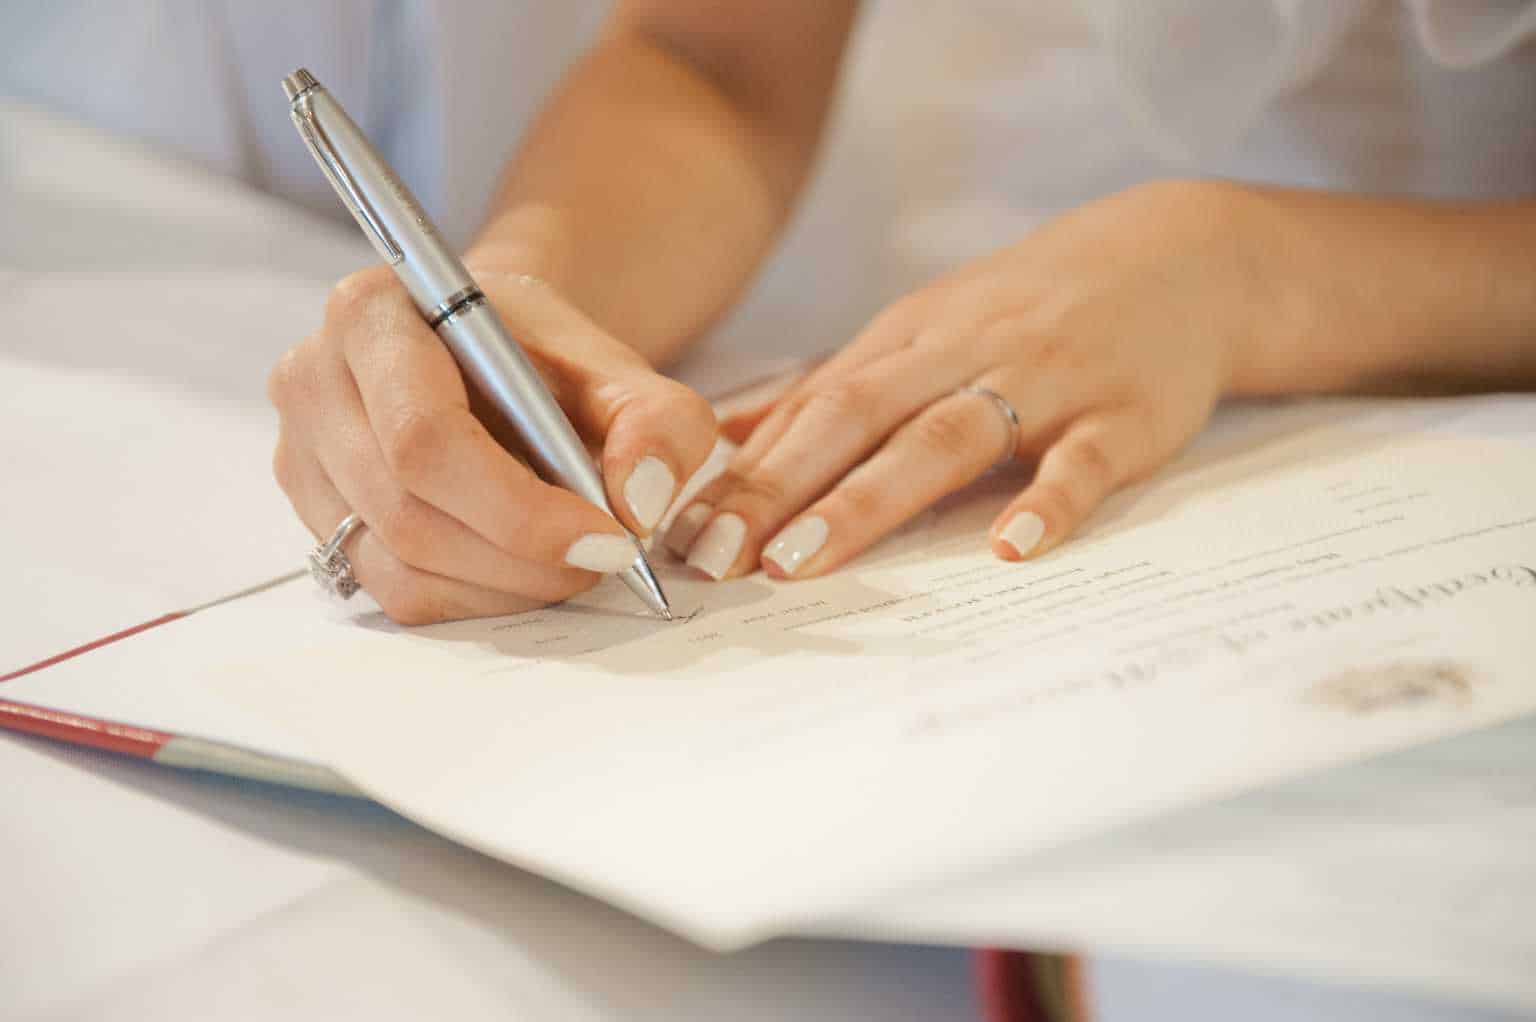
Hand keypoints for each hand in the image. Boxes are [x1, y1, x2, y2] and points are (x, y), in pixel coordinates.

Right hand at [269, 267, 716, 623]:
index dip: (519, 509)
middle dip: (524, 557)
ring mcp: (302, 455)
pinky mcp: (315, 515)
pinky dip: (474, 597)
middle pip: (409, 512)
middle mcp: (315, 381)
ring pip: (399, 565)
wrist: (492, 355)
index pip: (426, 437)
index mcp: (373, 315)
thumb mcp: (621, 370)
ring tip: (571, 559)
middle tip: (606, 559)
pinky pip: (391, 590)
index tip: (608, 540)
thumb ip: (656, 424)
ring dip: (505, 586)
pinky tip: (522, 568)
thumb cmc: (545, 359)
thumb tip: (640, 506)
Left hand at [668, 181, 1273, 579]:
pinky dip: (1048, 502)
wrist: (1178, 257)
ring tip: (804, 559)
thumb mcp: (923, 332)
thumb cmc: (1029, 310)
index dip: (744, 470)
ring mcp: (1046, 381)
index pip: (811, 406)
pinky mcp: (1124, 414)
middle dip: (778, 488)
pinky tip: (1009, 547)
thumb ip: (833, 389)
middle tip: (716, 558)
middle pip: (857, 417)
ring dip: (870, 499)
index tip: (680, 531)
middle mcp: (963, 354)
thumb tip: (727, 438)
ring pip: (948, 436)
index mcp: (908, 341)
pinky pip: (1083, 460)